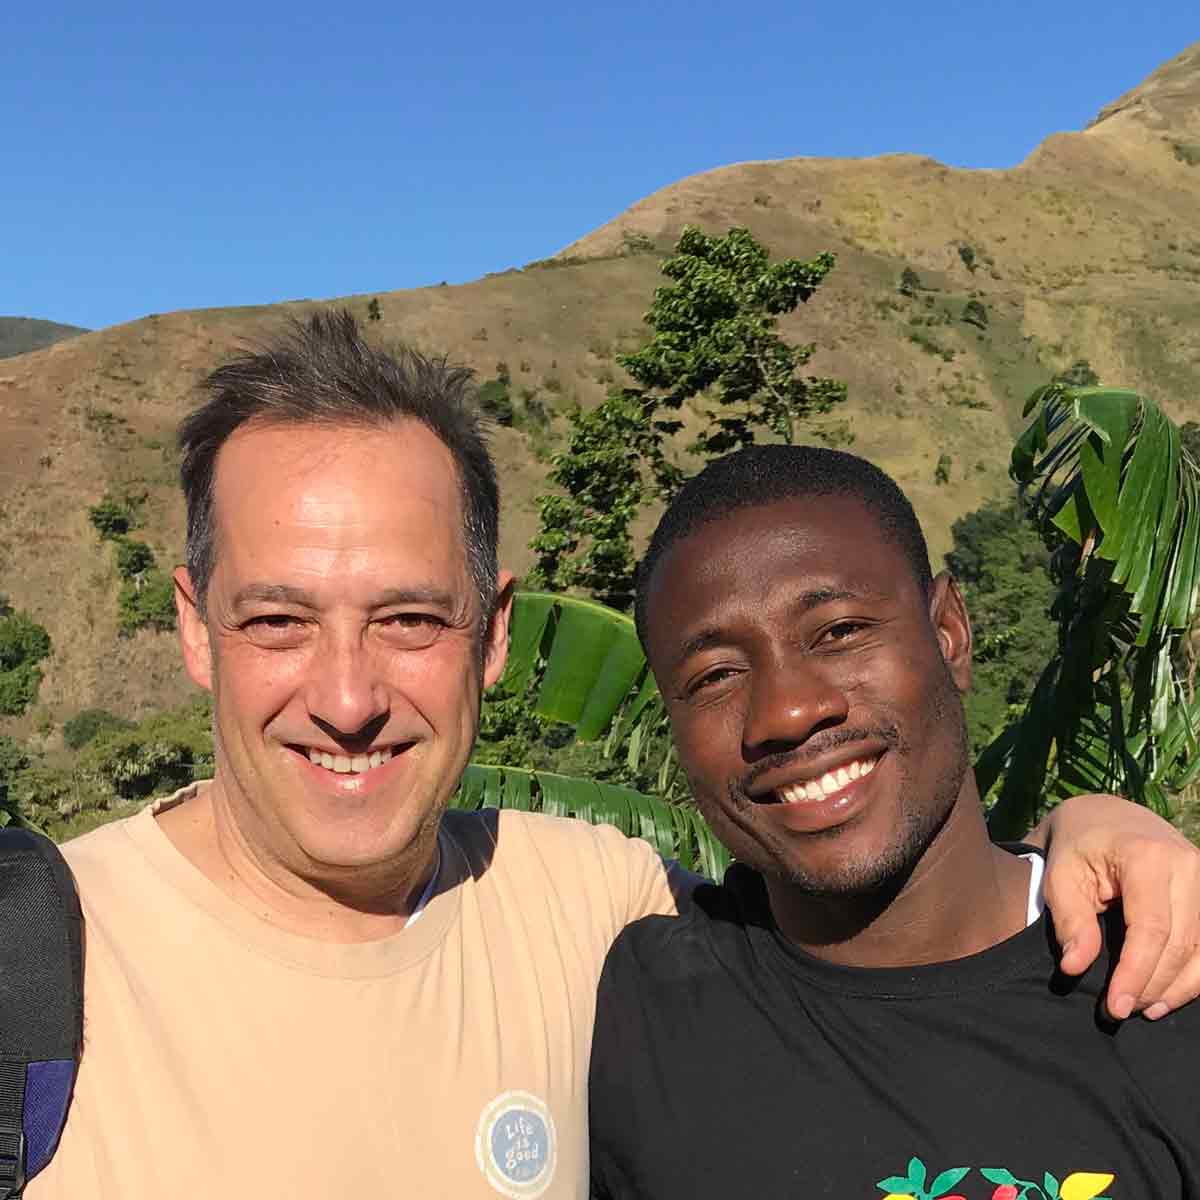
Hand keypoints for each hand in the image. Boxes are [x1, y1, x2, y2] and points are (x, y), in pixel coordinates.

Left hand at [1033, 793, 1199, 1018]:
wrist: (1105, 816)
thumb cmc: (1078, 847)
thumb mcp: (1061, 876)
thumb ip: (1071, 921)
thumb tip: (1075, 968)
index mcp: (1147, 857)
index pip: (1151, 929)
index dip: (1136, 974)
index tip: (1115, 1007)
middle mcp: (1188, 865)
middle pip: (1182, 944)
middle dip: (1153, 985)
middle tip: (1120, 1011)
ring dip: (1178, 987)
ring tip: (1144, 1009)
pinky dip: (1194, 974)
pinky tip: (1169, 993)